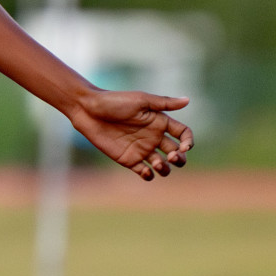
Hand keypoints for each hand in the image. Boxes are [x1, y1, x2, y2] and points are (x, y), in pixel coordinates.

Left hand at [67, 89, 192, 180]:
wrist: (88, 110)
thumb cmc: (114, 101)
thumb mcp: (140, 100)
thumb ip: (164, 103)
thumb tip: (188, 100)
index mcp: (159, 122)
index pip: (183, 134)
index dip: (188, 142)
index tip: (184, 147)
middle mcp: (153, 137)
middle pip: (176, 153)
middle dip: (179, 158)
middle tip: (170, 156)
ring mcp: (141, 149)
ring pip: (163, 166)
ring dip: (166, 169)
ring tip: (157, 163)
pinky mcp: (128, 159)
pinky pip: (144, 172)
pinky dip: (149, 175)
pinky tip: (145, 169)